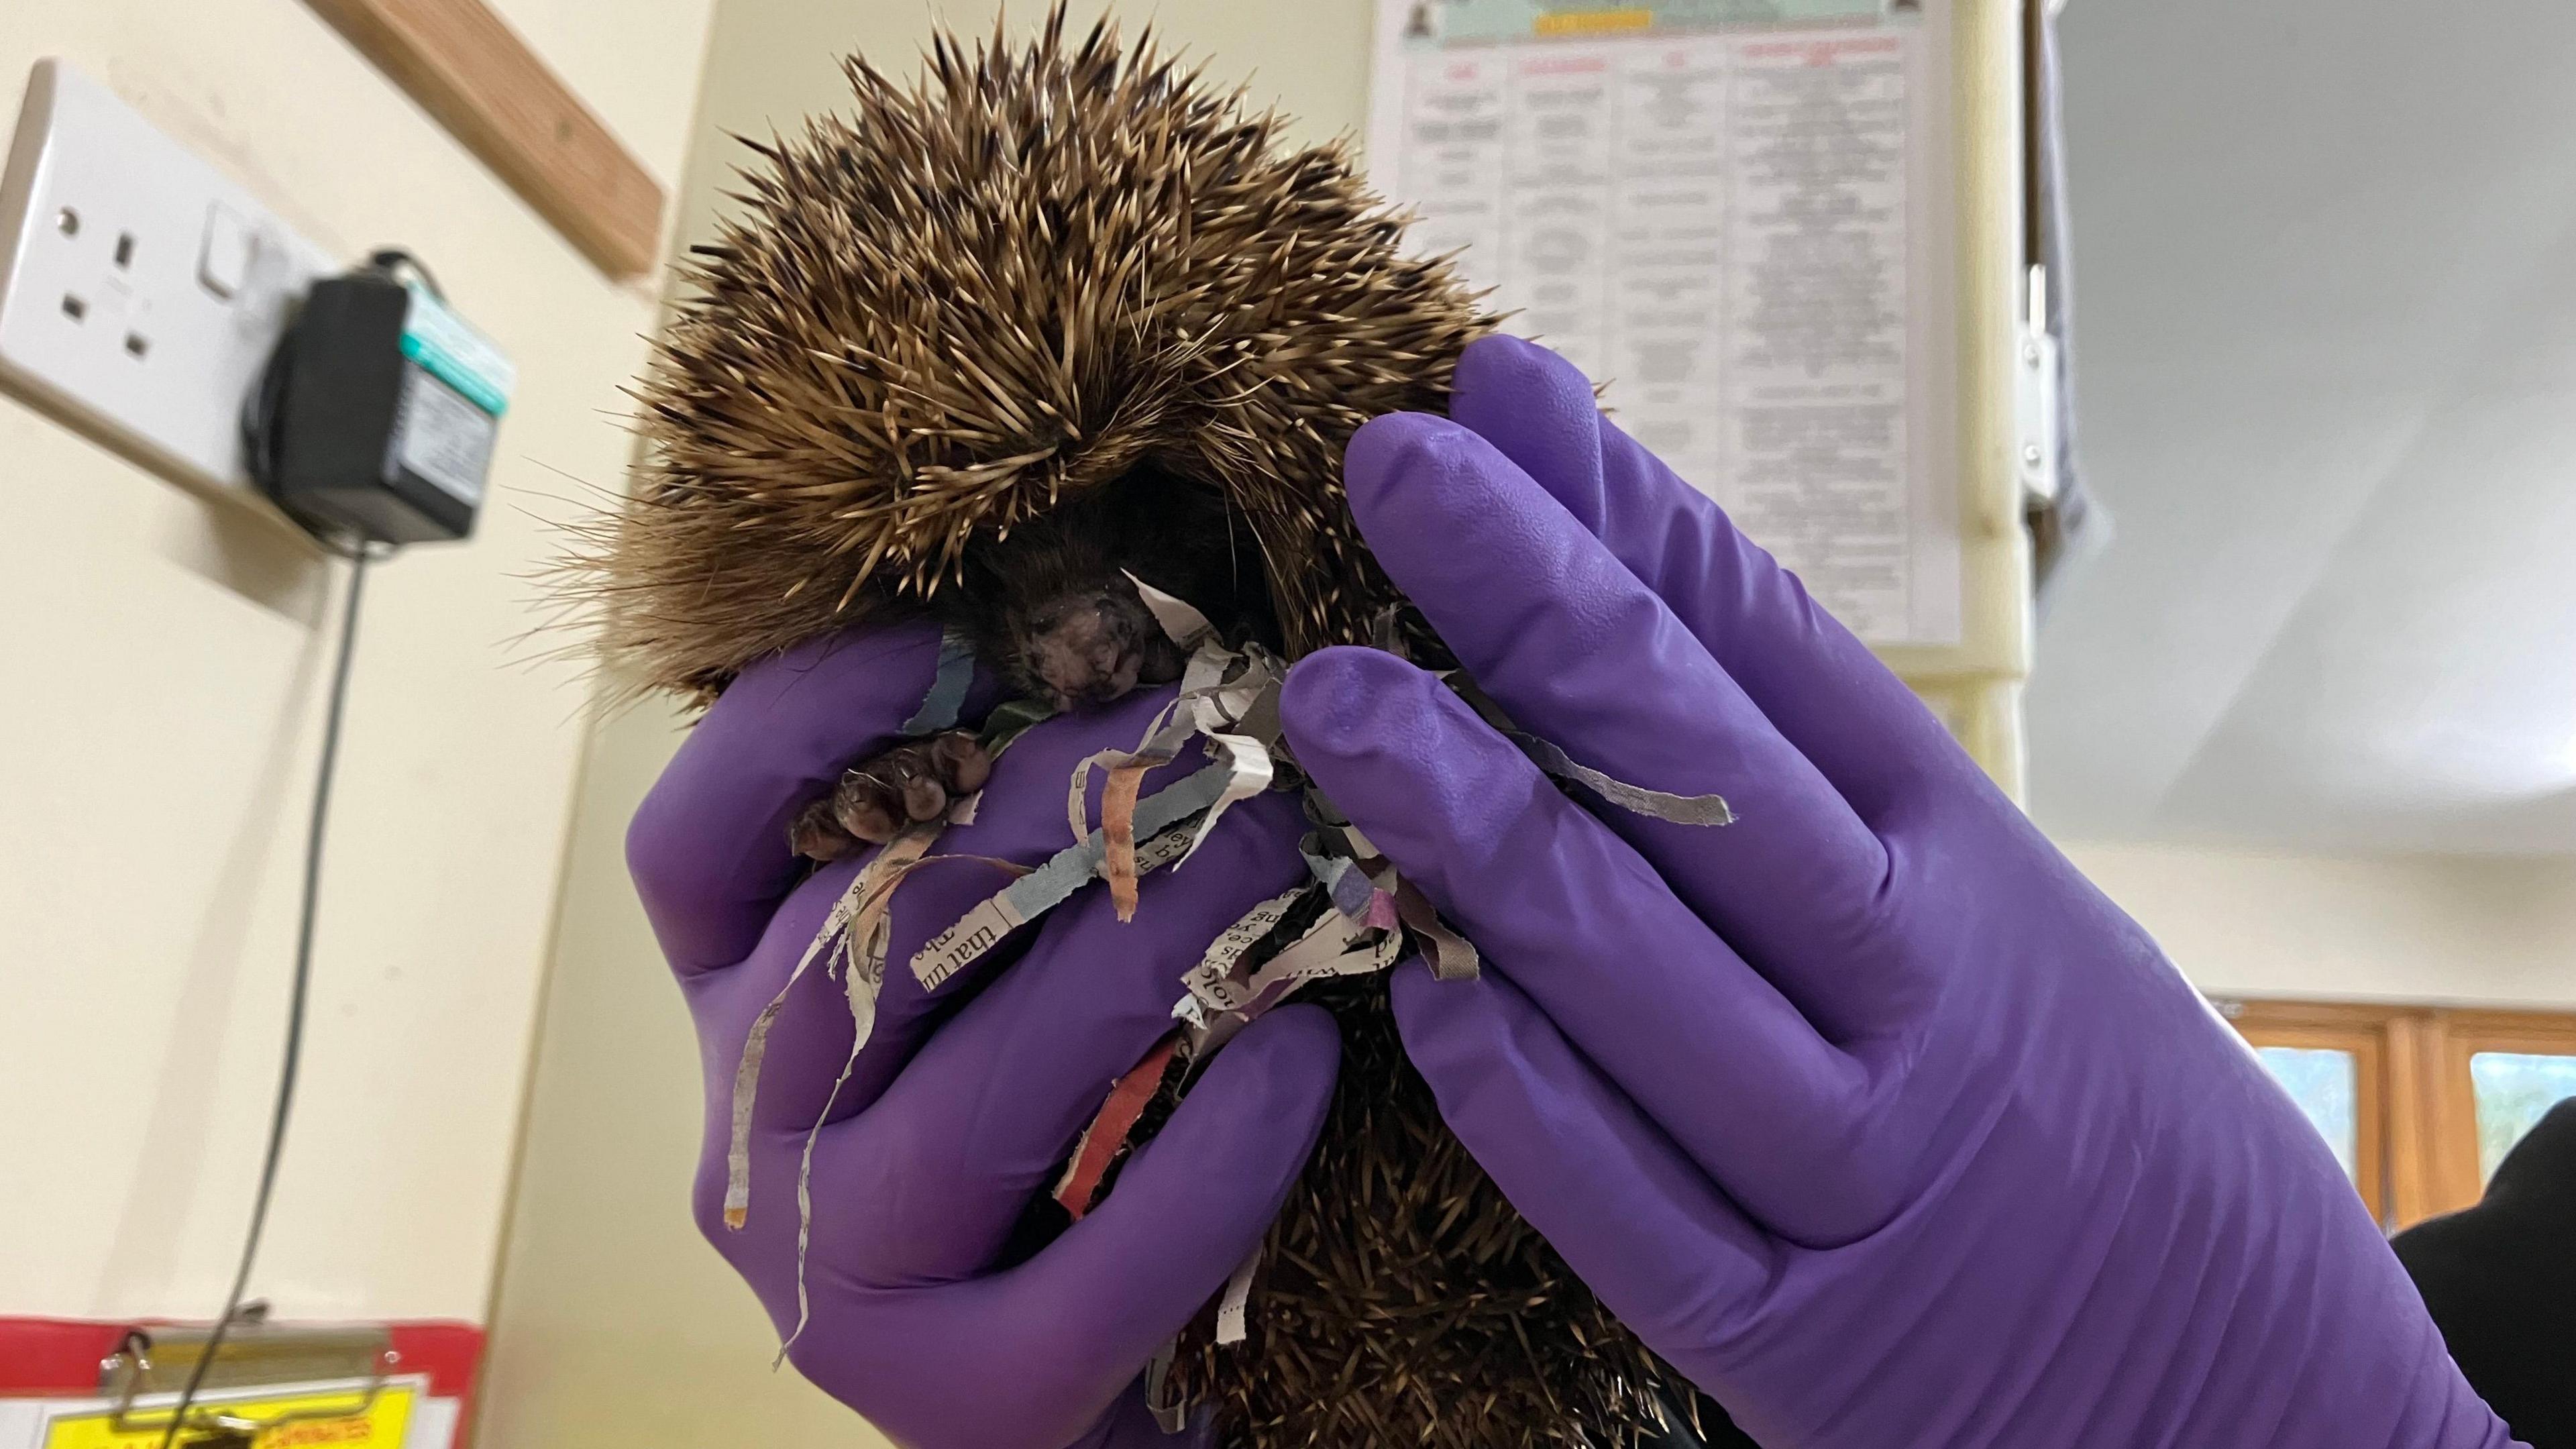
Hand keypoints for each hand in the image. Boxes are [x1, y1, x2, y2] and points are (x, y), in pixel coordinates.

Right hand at [627, 623, 1338, 1448]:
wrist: (1098, 1361)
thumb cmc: (1059, 1105)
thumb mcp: (993, 953)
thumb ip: (997, 832)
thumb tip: (1120, 651)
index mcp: (737, 1003)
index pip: (694, 849)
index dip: (800, 724)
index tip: (951, 634)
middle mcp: (753, 1138)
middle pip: (864, 948)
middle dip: (1061, 821)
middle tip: (1226, 746)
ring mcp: (839, 1286)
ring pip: (974, 1103)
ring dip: (1145, 963)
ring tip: (1279, 866)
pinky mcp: (961, 1398)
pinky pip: (1091, 1273)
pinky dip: (1212, 1158)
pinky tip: (1301, 1058)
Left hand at [1277, 335, 2517, 1447]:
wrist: (2265, 1409)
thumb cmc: (2105, 1136)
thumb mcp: (2021, 931)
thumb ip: (1845, 804)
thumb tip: (1651, 620)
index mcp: (1978, 873)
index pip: (1779, 654)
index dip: (1627, 520)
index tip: (1498, 401)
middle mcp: (1922, 1000)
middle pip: (1699, 775)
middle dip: (1535, 610)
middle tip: (1397, 471)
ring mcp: (1863, 1175)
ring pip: (1639, 974)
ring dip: (1474, 821)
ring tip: (1341, 697)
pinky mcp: (1804, 1344)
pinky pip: (1633, 1210)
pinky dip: (1524, 1097)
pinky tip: (1420, 987)